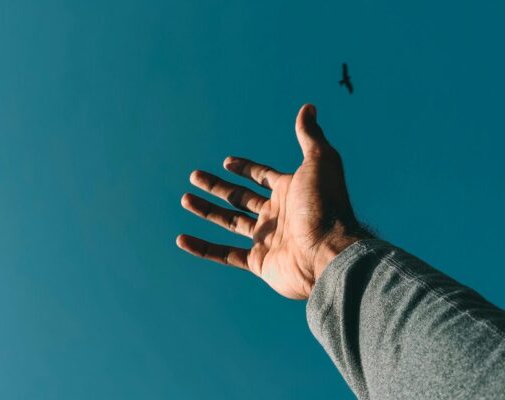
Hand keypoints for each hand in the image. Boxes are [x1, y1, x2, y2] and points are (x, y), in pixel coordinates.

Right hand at [176, 104, 369, 298]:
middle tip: (194, 176)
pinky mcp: (259, 262)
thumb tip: (308, 107)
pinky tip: (182, 239)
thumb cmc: (326, 206)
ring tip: (185, 199)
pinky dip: (202, 248)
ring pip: (229, 222)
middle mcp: (277, 214)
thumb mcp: (320, 162)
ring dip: (206, 210)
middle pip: (240, 198)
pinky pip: (225, 255)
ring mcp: (267, 239)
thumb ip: (309, 136)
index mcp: (289, 191)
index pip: (262, 176)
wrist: (329, 252)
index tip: (226, 162)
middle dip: (217, 186)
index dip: (244, 167)